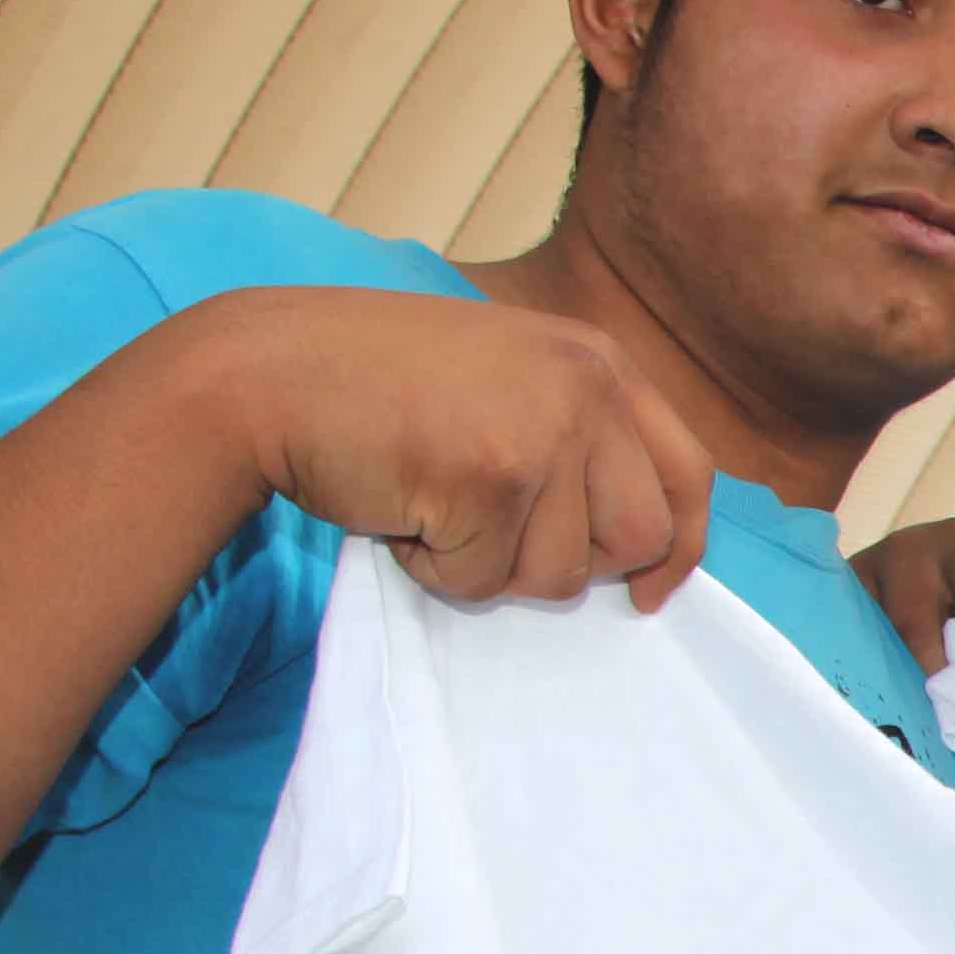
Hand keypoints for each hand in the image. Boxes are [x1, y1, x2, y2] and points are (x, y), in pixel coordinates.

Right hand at [205, 288, 716, 610]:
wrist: (265, 370)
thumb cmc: (378, 383)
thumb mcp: (508, 379)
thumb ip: (580, 433)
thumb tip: (643, 541)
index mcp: (600, 362)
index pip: (689, 475)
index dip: (679, 548)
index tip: (650, 592)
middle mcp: (585, 389)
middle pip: (639, 539)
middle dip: (572, 563)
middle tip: (497, 532)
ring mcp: (541, 433)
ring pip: (561, 573)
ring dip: (491, 565)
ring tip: (435, 500)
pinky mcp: (488, 481)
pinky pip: (484, 580)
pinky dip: (436, 568)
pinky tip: (402, 509)